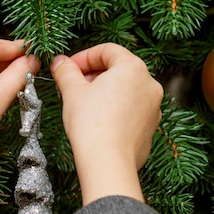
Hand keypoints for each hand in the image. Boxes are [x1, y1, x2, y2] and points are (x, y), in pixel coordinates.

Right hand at [50, 43, 162, 204]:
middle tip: (74, 86)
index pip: (108, 50)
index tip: (69, 68)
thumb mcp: (72, 91)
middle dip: (94, 75)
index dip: (84, 57)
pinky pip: (132, 110)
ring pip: (127, 90)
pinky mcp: (151, 126)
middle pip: (119, 69)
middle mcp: (150, 84)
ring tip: (84, 104)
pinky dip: (116, 109)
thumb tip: (60, 63)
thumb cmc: (92, 125)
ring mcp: (153, 107)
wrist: (108, 163)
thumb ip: (66, 71)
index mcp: (133, 68)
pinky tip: (99, 120)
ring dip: (105, 92)